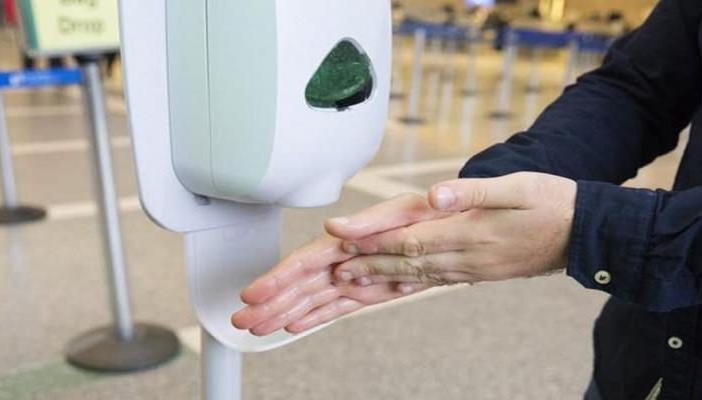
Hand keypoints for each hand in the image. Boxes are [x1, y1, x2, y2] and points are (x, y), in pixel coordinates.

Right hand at [231, 194, 446, 335]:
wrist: (458, 229)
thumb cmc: (432, 213)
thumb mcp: (405, 211)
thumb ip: (371, 222)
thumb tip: (335, 226)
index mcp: (349, 238)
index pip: (306, 261)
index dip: (278, 277)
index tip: (255, 293)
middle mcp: (347, 257)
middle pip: (301, 283)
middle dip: (270, 302)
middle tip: (243, 320)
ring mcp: (356, 276)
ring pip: (312, 298)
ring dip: (284, 312)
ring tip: (258, 328)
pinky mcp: (369, 291)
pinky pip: (335, 307)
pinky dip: (314, 317)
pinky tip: (293, 325)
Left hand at [333, 172, 576, 288]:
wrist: (584, 234)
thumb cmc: (552, 203)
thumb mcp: (518, 186)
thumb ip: (473, 192)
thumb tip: (436, 194)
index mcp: (471, 232)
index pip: (411, 239)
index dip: (375, 241)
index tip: (344, 240)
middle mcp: (467, 256)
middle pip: (407, 263)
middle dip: (368, 265)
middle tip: (335, 269)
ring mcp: (472, 268)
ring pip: (418, 276)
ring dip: (382, 278)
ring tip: (353, 280)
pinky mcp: (479, 272)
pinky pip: (437, 282)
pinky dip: (410, 285)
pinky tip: (397, 287)